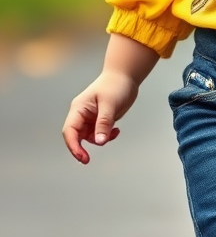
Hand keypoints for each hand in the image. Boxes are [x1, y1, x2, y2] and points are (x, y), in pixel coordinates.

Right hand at [62, 33, 157, 163]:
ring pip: (89, 137)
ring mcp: (90, 118)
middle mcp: (82, 114)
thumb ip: (103, 123)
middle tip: (87, 160)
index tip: (82, 157)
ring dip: (100, 139)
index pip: (70, 131)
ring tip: (114, 131)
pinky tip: (117, 130)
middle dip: (81, 148)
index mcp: (79, 109)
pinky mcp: (100, 120)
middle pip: (76, 137)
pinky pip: (99, 134)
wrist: (126, 76)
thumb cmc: (115, 86)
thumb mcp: (110, 105)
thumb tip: (99, 142)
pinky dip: (107, 136)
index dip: (73, 146)